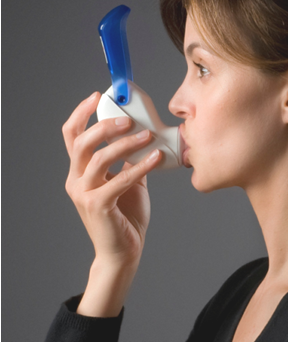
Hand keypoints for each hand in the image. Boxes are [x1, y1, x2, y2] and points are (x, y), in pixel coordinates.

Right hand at [62, 92, 161, 266]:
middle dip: (105, 126)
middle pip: (82, 143)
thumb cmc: (125, 214)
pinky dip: (140, 165)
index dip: (81, 113)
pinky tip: (156, 157)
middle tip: (129, 119)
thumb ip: (129, 159)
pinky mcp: (97, 206)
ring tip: (147, 136)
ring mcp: (83, 194)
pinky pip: (120, 179)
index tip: (97, 96)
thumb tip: (145, 134)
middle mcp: (76, 180)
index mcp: (80, 171)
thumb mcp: (127, 180)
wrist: (124, 250)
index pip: (72, 136)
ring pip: (99, 158)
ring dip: (126, 144)